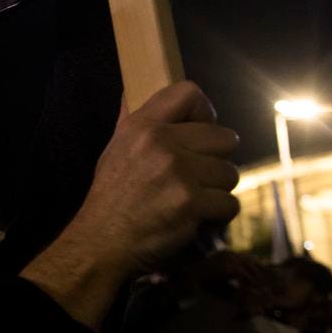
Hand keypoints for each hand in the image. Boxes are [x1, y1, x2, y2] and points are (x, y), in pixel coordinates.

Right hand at [76, 81, 240, 276]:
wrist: (101, 242)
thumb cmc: (110, 197)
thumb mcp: (114, 149)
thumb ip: (131, 121)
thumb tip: (131, 90)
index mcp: (142, 127)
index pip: (189, 93)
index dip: (204, 112)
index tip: (199, 132)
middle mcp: (161, 144)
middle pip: (224, 138)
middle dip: (216, 160)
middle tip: (198, 177)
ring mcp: (178, 174)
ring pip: (230, 173)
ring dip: (217, 191)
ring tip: (193, 201)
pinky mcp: (191, 203)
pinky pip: (229, 203)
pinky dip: (218, 216)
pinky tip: (197, 219)